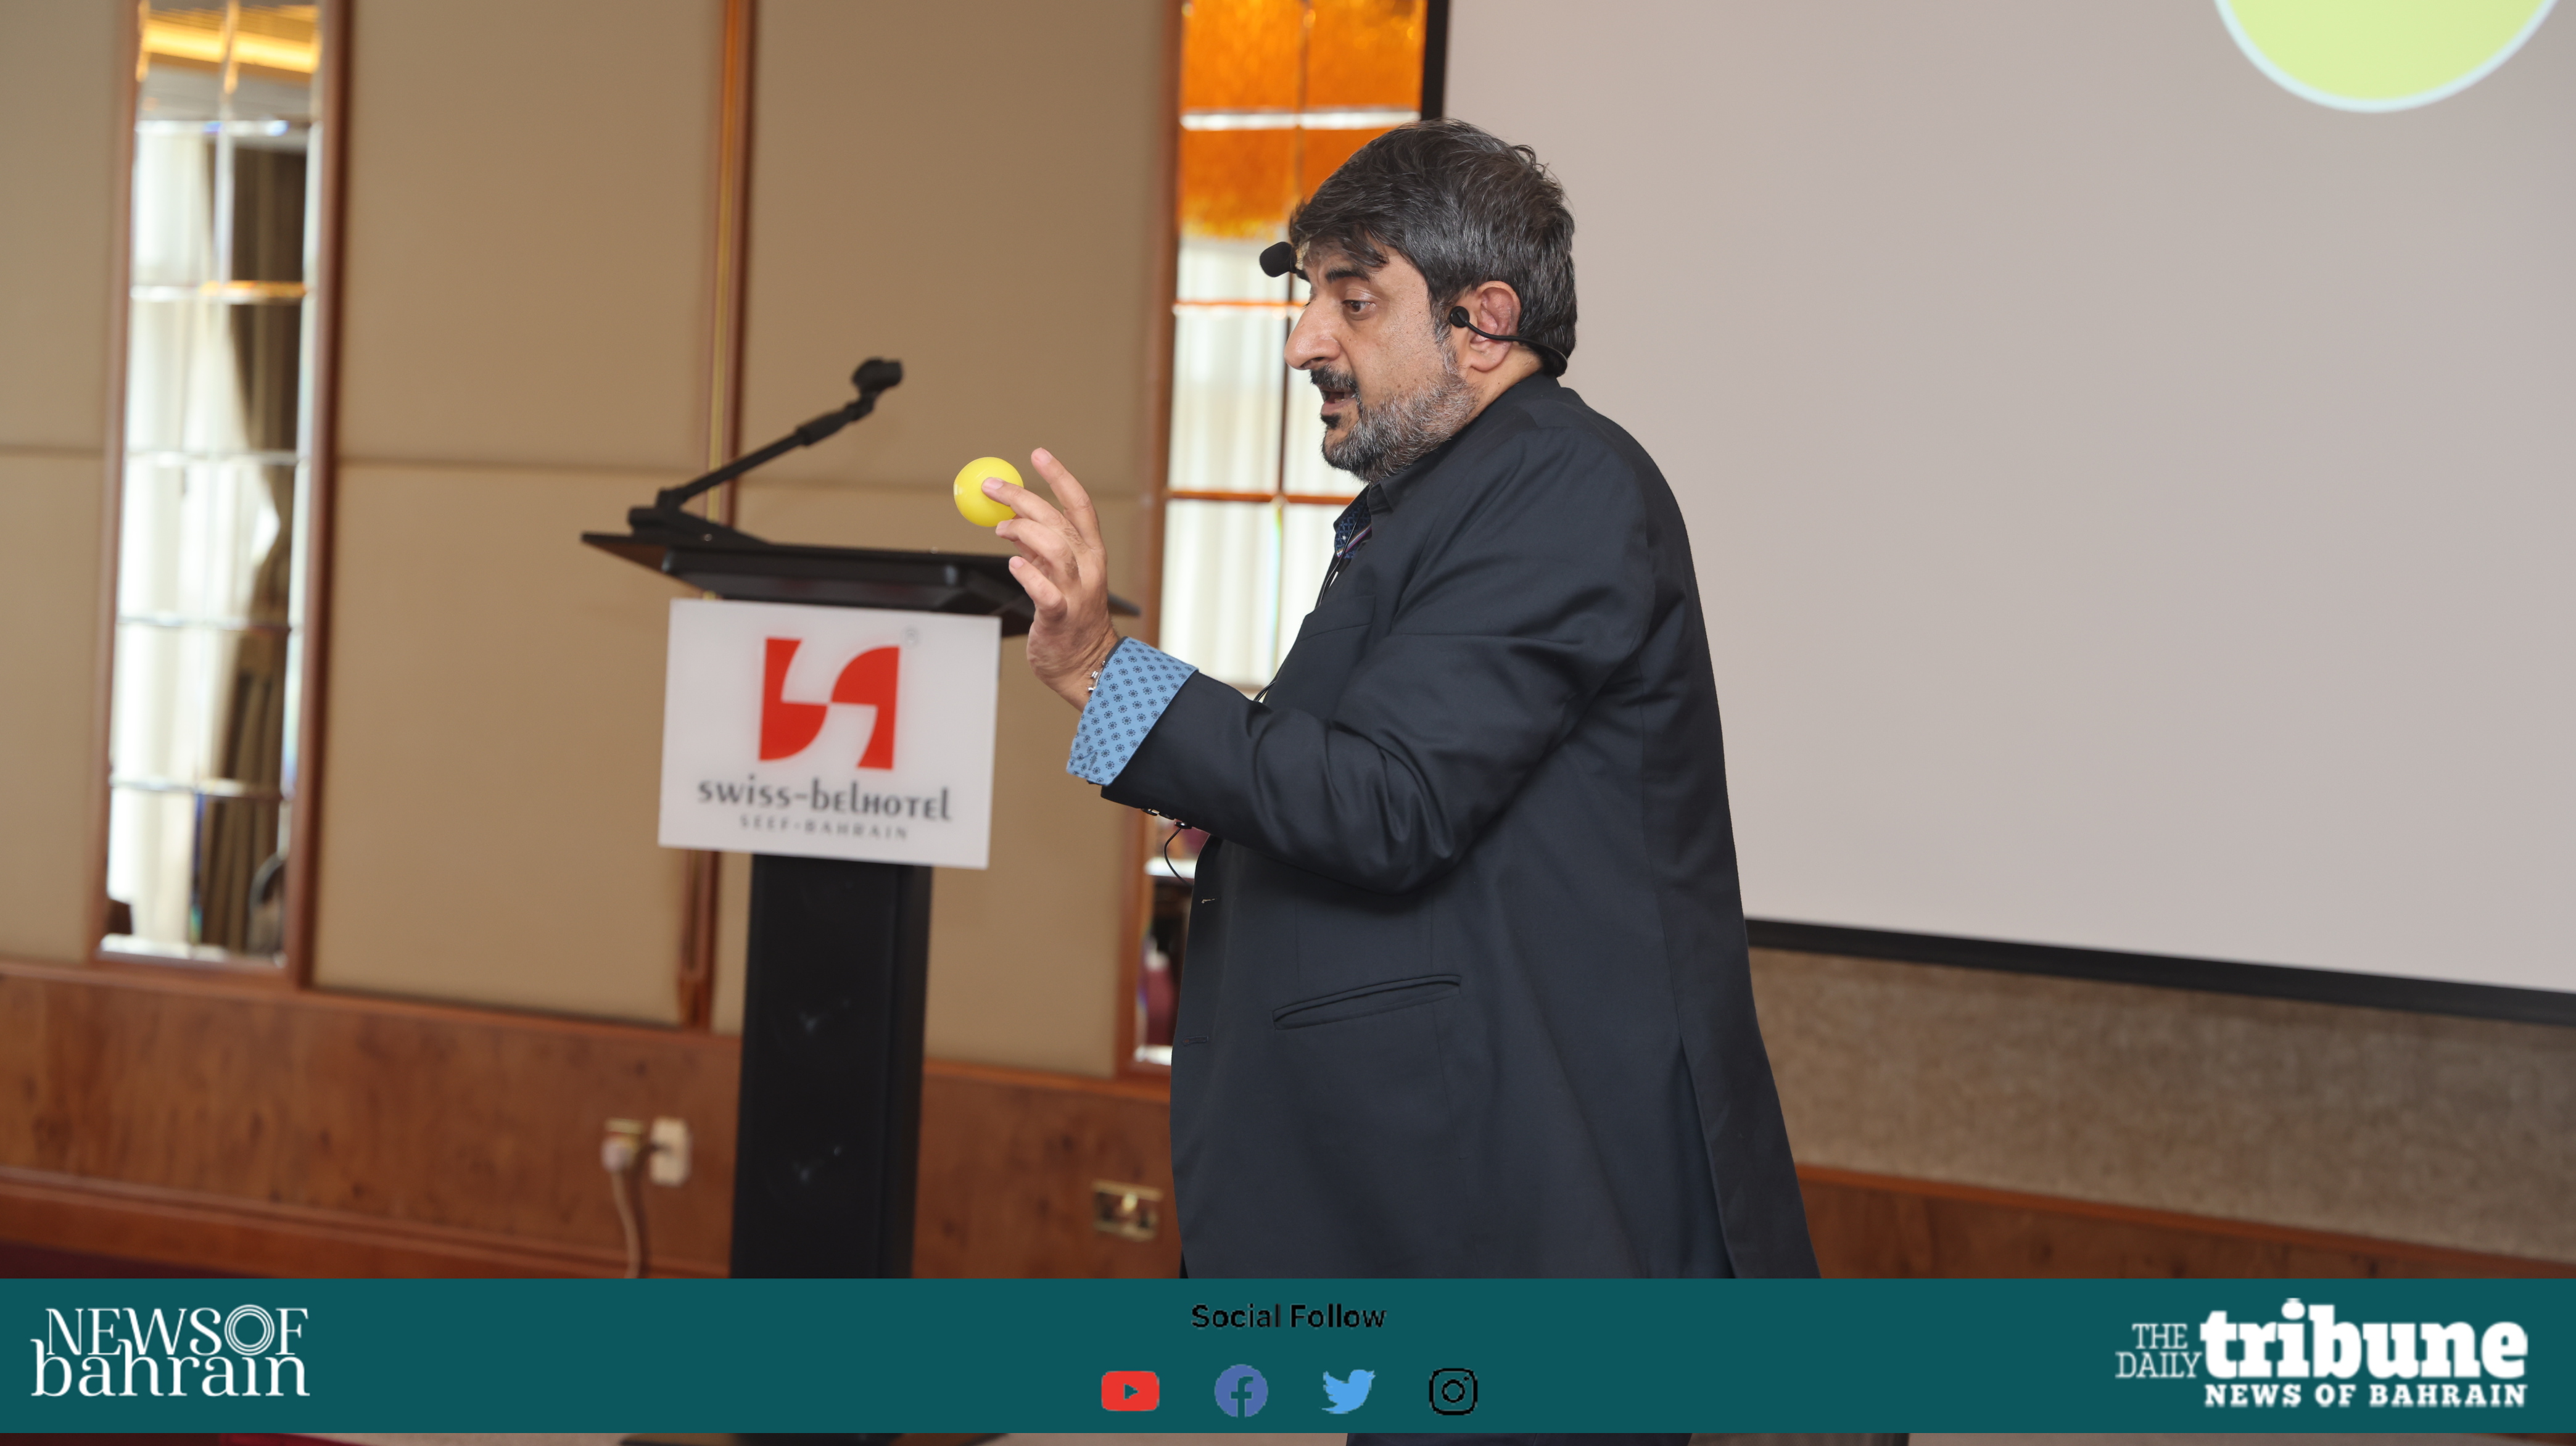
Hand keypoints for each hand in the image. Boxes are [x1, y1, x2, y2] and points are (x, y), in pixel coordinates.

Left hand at [985, 447, 1119, 708]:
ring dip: (1022, 530)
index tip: (1037, 454)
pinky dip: (1029, 573)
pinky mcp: (1061, 617)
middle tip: (993, 486)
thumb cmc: (1070, 619)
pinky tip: (1014, 563)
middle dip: (1022, 497)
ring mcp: (1077, 593)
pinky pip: (1046, 591)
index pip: (1079, 504)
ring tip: (1001, 528)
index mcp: (1091, 553)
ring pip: (1055, 548)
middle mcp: (1089, 568)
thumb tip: (1011, 517)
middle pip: (1057, 520)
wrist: (1087, 665)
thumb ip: (1040, 547)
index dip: (1059, 476)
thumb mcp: (1060, 575)